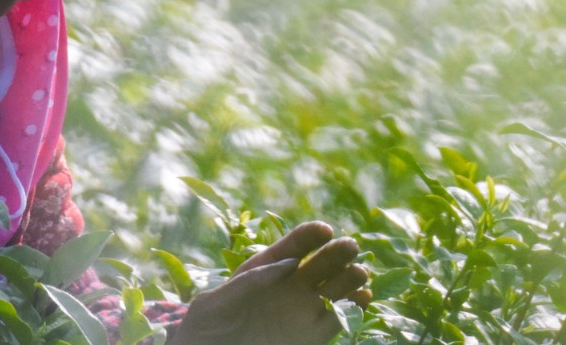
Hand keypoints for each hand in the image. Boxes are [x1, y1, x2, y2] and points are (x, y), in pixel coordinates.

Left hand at [166, 221, 371, 344]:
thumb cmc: (202, 333)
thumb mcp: (214, 303)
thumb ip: (249, 282)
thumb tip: (288, 265)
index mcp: (263, 271)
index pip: (291, 247)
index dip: (308, 237)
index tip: (323, 230)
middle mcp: (288, 287)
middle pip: (320, 263)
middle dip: (337, 253)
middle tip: (349, 247)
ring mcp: (301, 311)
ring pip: (334, 289)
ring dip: (349, 278)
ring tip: (359, 273)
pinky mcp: (311, 336)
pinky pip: (337, 319)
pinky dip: (353, 308)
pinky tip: (363, 298)